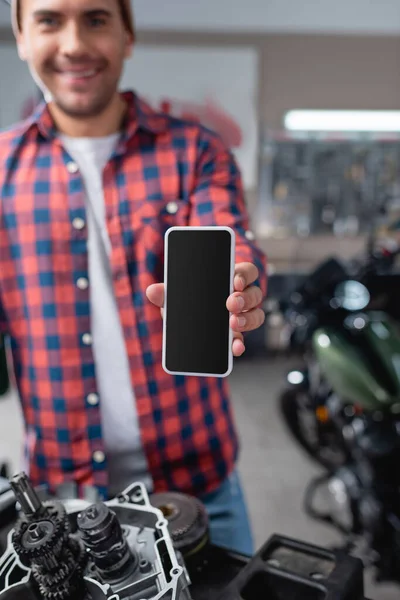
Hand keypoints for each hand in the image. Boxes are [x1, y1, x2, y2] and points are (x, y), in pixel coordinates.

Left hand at [146, 262, 264, 357]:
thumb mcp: (178, 294)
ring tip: (233, 323)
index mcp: (232, 280)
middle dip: (244, 299)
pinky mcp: (236, 337)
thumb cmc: (188, 299)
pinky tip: (235, 348)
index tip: (235, 281)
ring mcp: (243, 317)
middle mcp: (243, 297)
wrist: (187, 323)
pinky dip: (240, 345)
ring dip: (247, 320)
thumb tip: (152, 291)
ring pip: (256, 315)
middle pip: (254, 294)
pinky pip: (243, 340)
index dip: (245, 275)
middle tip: (231, 304)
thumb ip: (167, 293)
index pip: (247, 272)